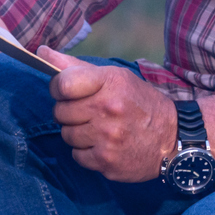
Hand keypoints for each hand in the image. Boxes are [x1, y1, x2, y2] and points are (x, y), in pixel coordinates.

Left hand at [43, 48, 177, 181]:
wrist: (173, 138)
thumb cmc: (140, 103)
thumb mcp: (116, 78)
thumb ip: (76, 67)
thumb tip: (41, 52)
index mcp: (110, 83)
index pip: (63, 84)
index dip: (58, 88)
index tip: (66, 92)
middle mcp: (108, 110)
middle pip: (61, 112)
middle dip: (69, 112)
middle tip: (89, 113)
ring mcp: (107, 138)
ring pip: (67, 135)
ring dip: (78, 132)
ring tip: (98, 129)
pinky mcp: (107, 162)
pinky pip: (76, 155)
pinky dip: (86, 151)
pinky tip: (103, 144)